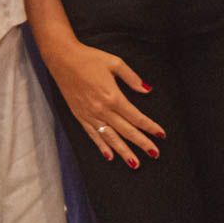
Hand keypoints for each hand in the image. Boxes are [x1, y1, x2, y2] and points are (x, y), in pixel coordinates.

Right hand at [44, 37, 162, 166]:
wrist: (63, 59)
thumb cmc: (89, 58)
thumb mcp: (115, 63)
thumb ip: (132, 78)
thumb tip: (146, 90)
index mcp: (112, 97)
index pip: (136, 117)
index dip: (150, 127)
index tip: (161, 134)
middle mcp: (101, 110)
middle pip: (126, 131)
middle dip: (142, 143)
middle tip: (155, 154)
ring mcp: (89, 115)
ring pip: (110, 138)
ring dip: (124, 152)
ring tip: (135, 163)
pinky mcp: (80, 116)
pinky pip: (93, 135)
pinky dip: (102, 146)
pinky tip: (110, 156)